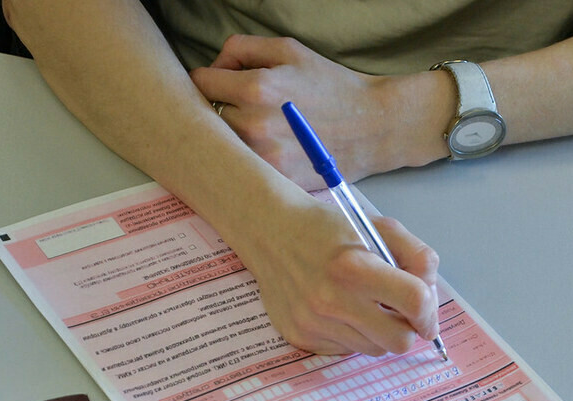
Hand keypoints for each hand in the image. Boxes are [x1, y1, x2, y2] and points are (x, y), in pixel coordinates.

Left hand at [190, 35, 399, 189]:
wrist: (372, 127)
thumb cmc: (331, 86)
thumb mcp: (289, 50)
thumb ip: (243, 48)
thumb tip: (213, 66)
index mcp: (255, 88)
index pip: (200, 83)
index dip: (209, 80)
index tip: (221, 85)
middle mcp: (253, 125)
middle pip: (204, 117)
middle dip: (216, 109)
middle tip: (240, 110)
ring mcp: (263, 158)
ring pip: (219, 146)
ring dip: (228, 138)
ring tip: (254, 132)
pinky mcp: (273, 180)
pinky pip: (240, 169)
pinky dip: (246, 161)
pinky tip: (265, 152)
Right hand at [236, 195, 439, 355]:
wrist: (271, 233)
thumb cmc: (328, 229)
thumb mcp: (377, 227)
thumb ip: (415, 256)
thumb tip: (430, 298)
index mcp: (355, 267)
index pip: (414, 302)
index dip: (430, 312)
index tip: (427, 315)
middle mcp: (332, 300)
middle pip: (398, 340)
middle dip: (407, 329)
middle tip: (399, 314)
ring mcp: (314, 323)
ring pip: (373, 349)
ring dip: (378, 333)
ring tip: (365, 307)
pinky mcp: (301, 337)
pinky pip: (344, 350)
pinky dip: (352, 335)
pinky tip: (339, 311)